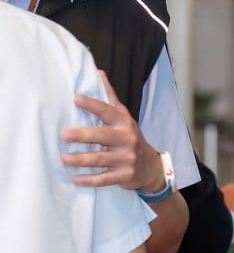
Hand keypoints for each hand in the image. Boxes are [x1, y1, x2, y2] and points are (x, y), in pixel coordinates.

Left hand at [62, 70, 163, 191]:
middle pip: (102, 136)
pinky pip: (105, 179)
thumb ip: (110, 98)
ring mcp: (126, 158)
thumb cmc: (130, 138)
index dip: (92, 105)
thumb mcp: (124, 118)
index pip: (108, 111)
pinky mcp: (125, 175)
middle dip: (83, 135)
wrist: (151, 166)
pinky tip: (76, 179)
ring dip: (81, 160)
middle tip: (64, 135)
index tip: (75, 98)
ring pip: (101, 159)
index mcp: (124, 123)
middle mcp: (127, 139)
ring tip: (64, 158)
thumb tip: (99, 72)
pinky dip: (90, 180)